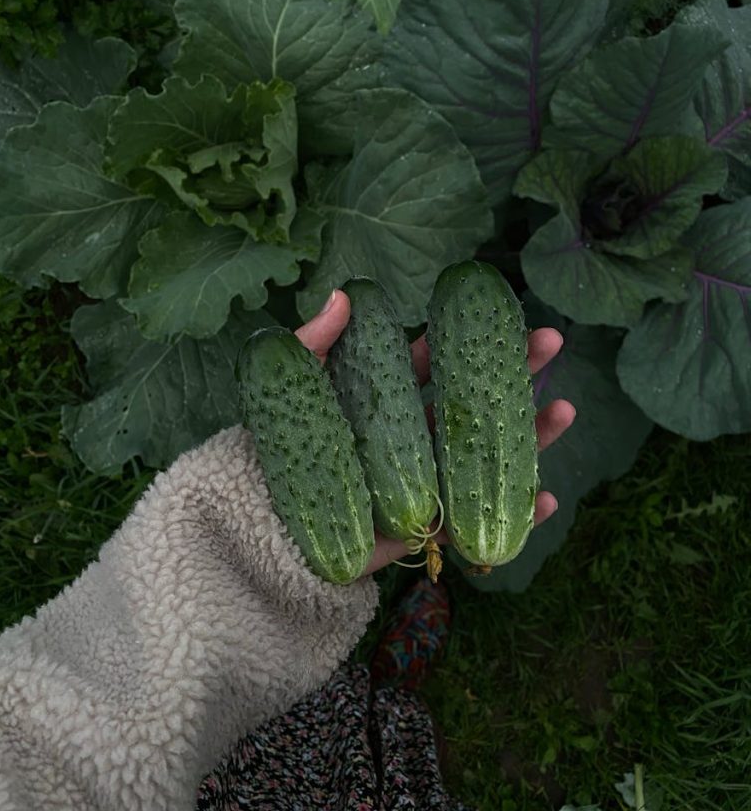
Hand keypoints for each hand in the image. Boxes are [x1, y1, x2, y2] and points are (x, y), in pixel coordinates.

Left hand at [296, 289, 575, 576]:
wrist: (258, 525)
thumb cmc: (276, 450)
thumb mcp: (293, 389)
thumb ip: (314, 344)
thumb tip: (345, 295)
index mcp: (384, 402)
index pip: (436, 365)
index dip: (471, 341)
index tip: (508, 315)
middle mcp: (410, 438)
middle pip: (472, 404)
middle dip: (515, 375)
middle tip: (552, 345)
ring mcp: (421, 483)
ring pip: (485, 457)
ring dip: (528, 436)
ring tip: (564, 412)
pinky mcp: (422, 528)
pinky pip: (474, 521)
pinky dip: (512, 514)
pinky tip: (547, 499)